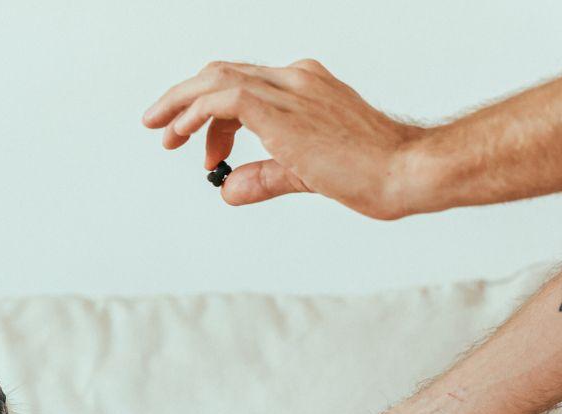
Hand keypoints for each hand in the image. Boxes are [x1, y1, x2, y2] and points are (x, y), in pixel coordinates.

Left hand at [142, 59, 424, 219]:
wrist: (402, 170)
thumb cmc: (369, 174)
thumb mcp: (302, 175)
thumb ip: (263, 178)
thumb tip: (227, 190)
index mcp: (305, 87)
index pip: (244, 85)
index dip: (212, 115)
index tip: (203, 150)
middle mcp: (296, 79)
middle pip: (223, 73)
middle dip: (185, 100)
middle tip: (161, 128)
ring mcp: (290, 89)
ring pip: (217, 79)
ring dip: (182, 105)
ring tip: (162, 132)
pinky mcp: (282, 109)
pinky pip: (224, 98)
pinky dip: (197, 113)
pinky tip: (182, 135)